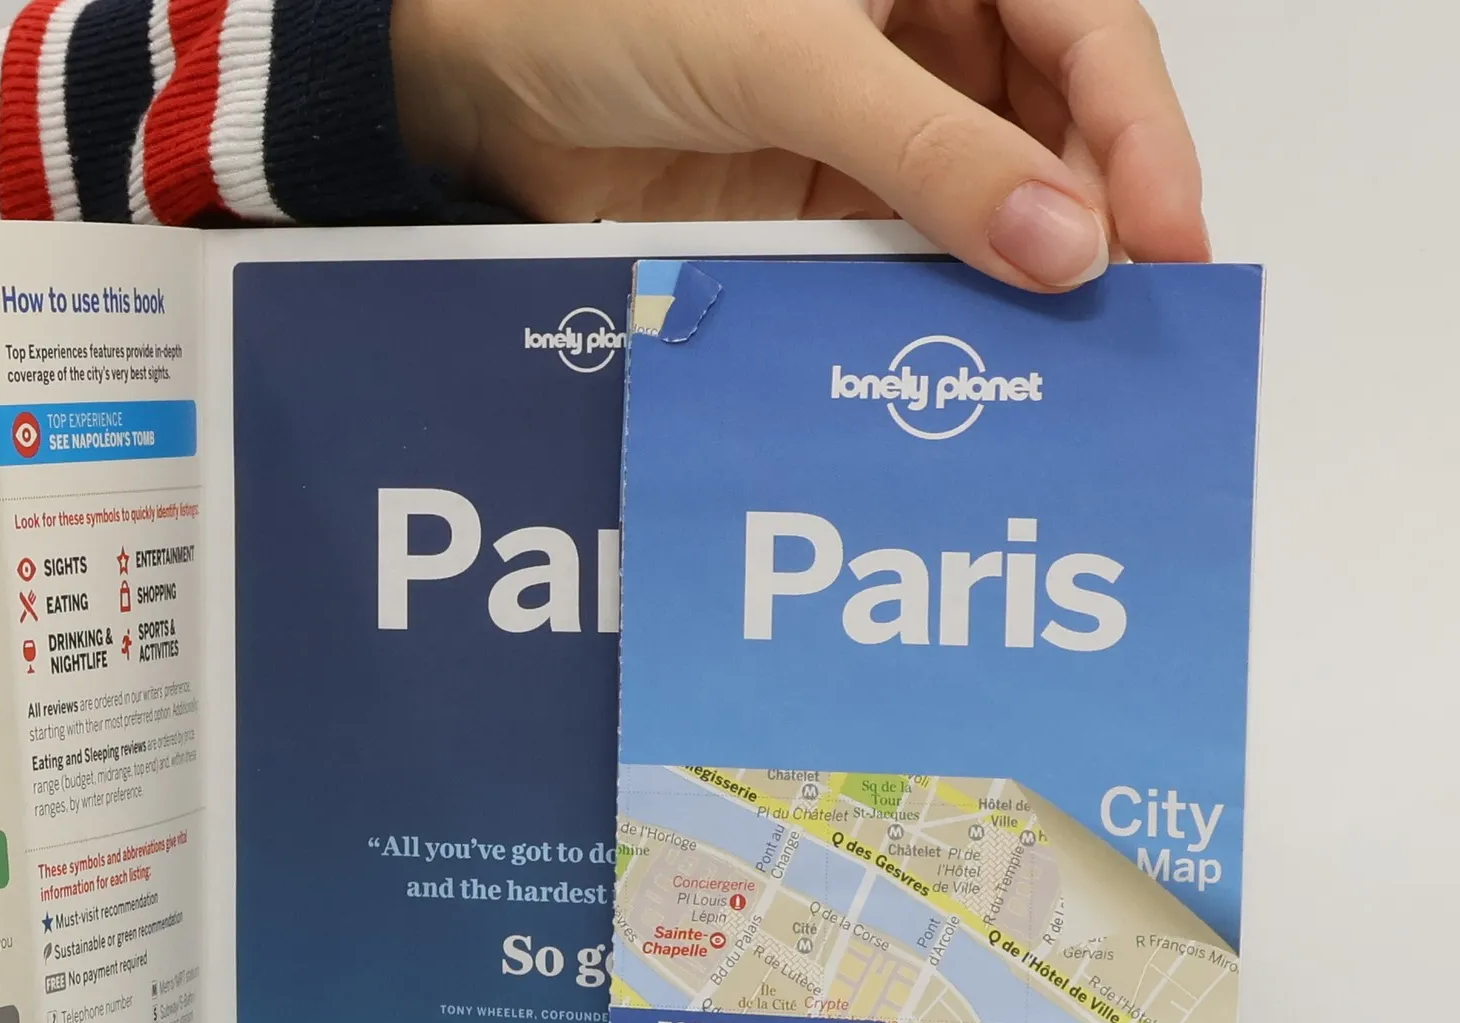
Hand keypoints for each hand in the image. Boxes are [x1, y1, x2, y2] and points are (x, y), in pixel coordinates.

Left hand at [393, 0, 1205, 291]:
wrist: (478, 75)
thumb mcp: (794, 57)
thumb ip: (931, 153)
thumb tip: (1064, 247)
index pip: (1090, 34)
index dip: (1142, 136)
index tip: (1171, 241)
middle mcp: (926, 29)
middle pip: (1054, 127)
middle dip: (1090, 219)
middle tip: (1117, 324)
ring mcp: (875, 122)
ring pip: (983, 204)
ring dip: (1013, 279)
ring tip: (1052, 363)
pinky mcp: (819, 202)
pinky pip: (898, 258)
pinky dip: (926, 308)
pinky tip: (955, 357)